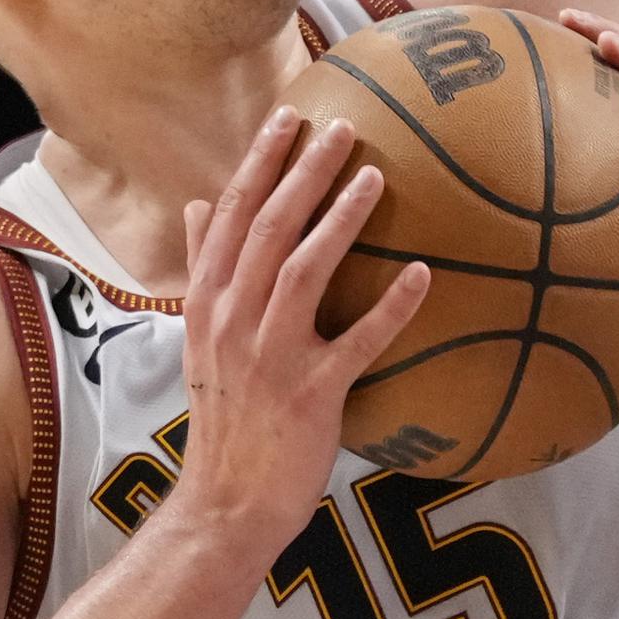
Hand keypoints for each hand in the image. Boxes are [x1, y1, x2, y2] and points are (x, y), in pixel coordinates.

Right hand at [173, 107, 429, 541]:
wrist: (225, 502)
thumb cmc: (226, 418)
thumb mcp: (197, 338)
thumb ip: (202, 269)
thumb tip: (199, 203)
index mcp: (207, 302)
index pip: (231, 216)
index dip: (260, 163)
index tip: (289, 116)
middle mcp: (232, 320)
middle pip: (267, 230)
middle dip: (302, 173)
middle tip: (342, 128)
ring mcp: (270, 356)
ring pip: (302, 272)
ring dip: (339, 221)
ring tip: (375, 178)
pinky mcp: (311, 394)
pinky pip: (356, 342)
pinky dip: (389, 307)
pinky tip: (421, 273)